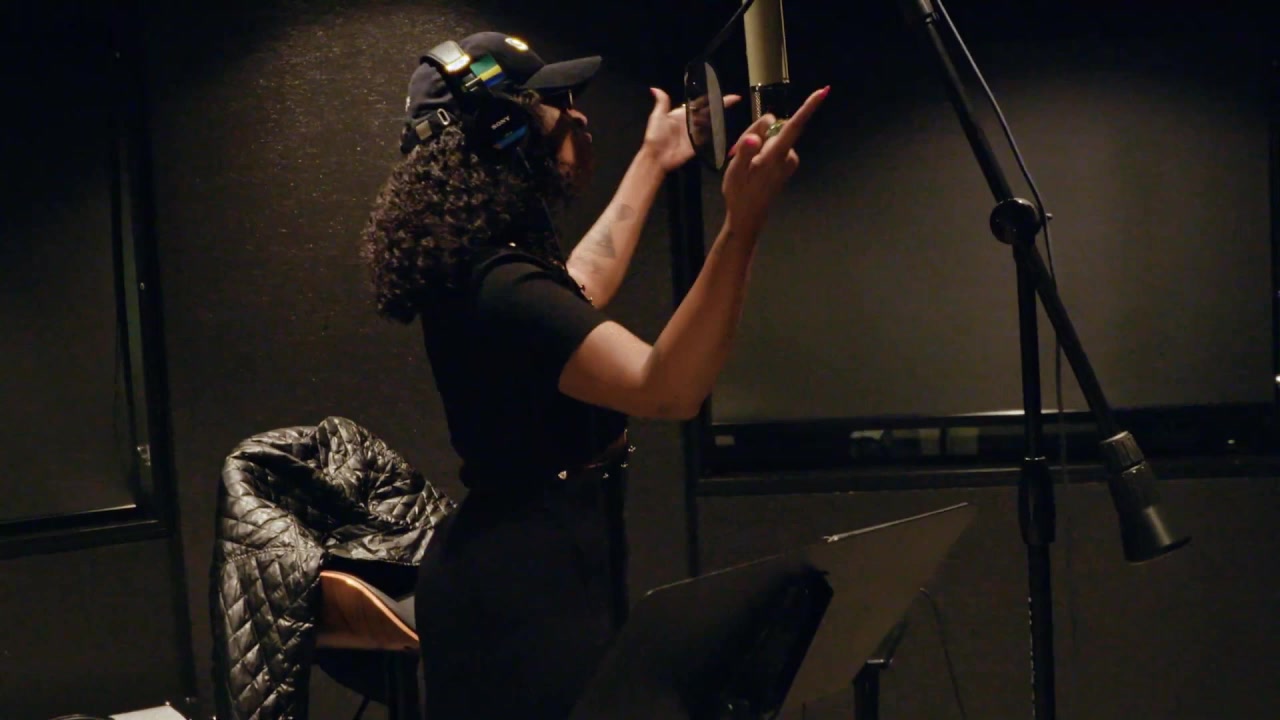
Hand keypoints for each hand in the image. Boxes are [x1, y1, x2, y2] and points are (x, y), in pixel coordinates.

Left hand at [642, 87, 741, 172]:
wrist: (656, 157)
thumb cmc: (656, 136)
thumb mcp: (657, 116)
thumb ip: (661, 102)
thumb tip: (654, 88)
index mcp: (682, 114)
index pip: (700, 103)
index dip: (710, 97)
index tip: (721, 91)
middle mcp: (691, 122)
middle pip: (709, 112)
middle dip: (720, 105)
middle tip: (734, 99)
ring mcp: (696, 134)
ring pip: (711, 123)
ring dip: (720, 117)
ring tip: (733, 110)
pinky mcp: (698, 145)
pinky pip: (709, 138)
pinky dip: (717, 133)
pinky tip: (726, 127)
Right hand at [721, 85, 828, 235]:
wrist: (748, 216)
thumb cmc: (740, 194)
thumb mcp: (735, 173)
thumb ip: (744, 152)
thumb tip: (752, 138)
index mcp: (776, 156)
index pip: (794, 126)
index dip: (808, 107)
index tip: (823, 92)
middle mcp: (787, 155)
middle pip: (773, 125)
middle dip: (754, 131)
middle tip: (738, 150)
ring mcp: (788, 159)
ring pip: (771, 134)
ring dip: (756, 141)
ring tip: (744, 160)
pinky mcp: (786, 161)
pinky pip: (773, 143)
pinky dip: (760, 148)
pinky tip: (751, 163)